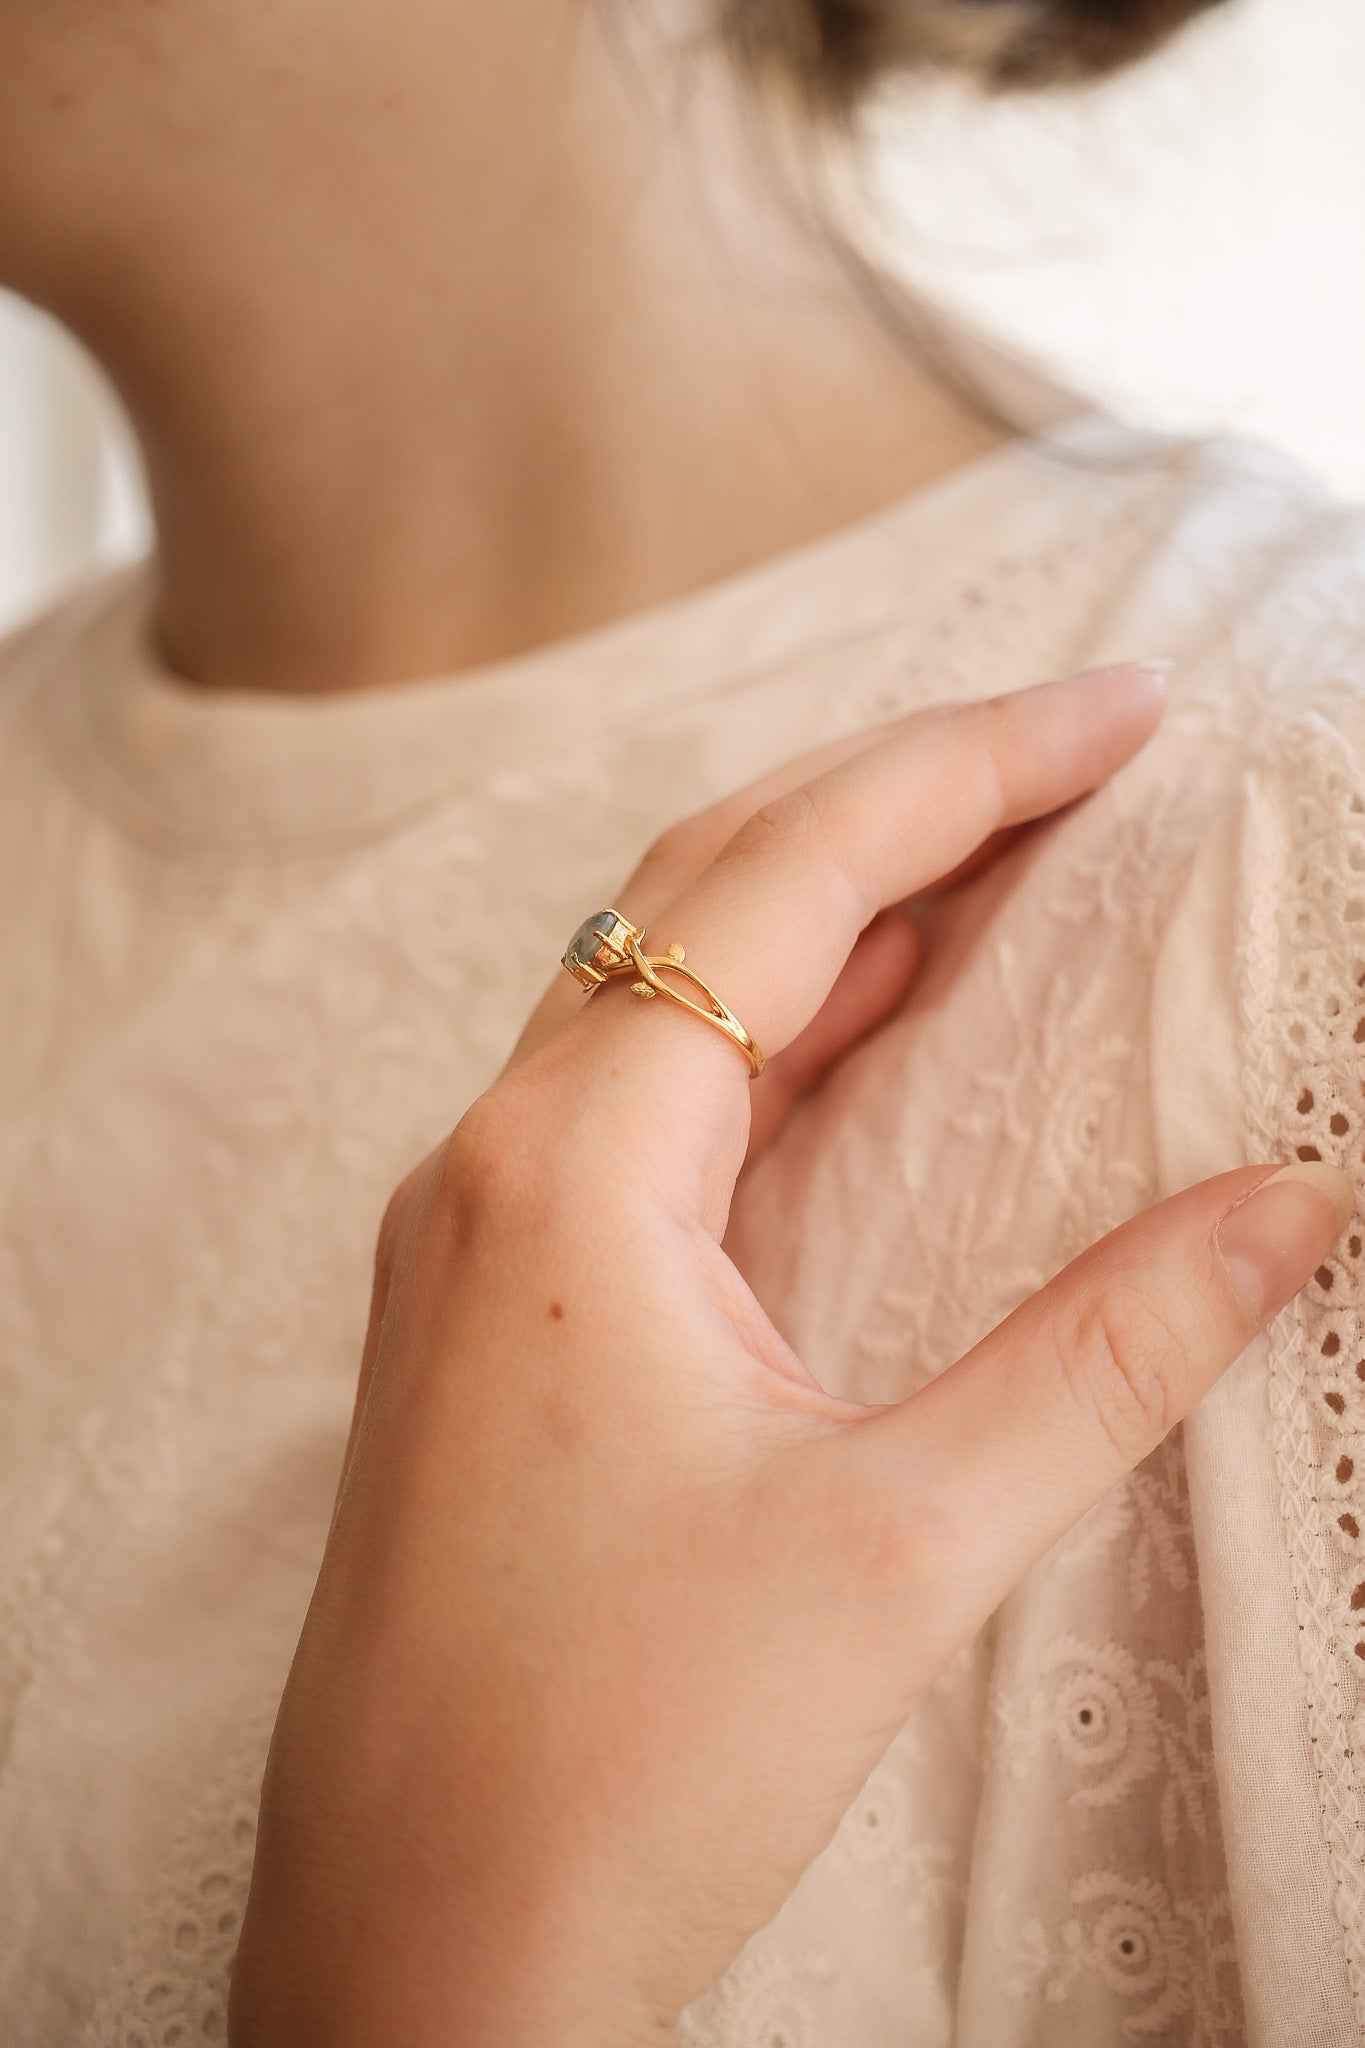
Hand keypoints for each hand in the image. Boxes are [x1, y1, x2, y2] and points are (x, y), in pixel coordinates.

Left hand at [228, 662, 1353, 2046]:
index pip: (789, 878)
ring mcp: (480, 1228)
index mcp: (570, 1166)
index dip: (969, 767)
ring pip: (669, 986)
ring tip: (1008, 850)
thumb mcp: (898, 1543)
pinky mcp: (497, 1302)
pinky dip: (777, 1030)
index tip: (1117, 711)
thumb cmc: (615, 1759)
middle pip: (709, 891)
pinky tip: (873, 1025)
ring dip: (836, 905)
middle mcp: (499, 1159)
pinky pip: (647, 1100)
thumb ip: (1105, 1353)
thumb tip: (1290, 1210)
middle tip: (1083, 753)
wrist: (419, 1954)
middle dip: (905, 797)